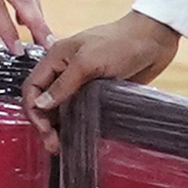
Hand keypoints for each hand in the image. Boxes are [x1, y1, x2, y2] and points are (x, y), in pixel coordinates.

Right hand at [18, 9, 177, 135]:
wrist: (154, 40)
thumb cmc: (120, 44)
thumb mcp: (88, 63)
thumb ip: (63, 84)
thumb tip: (39, 105)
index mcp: (56, 59)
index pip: (33, 87)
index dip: (34, 110)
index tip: (45, 130)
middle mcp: (65, 71)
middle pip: (44, 101)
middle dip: (44, 123)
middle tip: (53, 146)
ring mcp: (82, 82)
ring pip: (60, 108)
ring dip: (58, 127)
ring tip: (62, 147)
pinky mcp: (98, 92)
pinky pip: (80, 110)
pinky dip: (75, 124)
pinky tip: (77, 137)